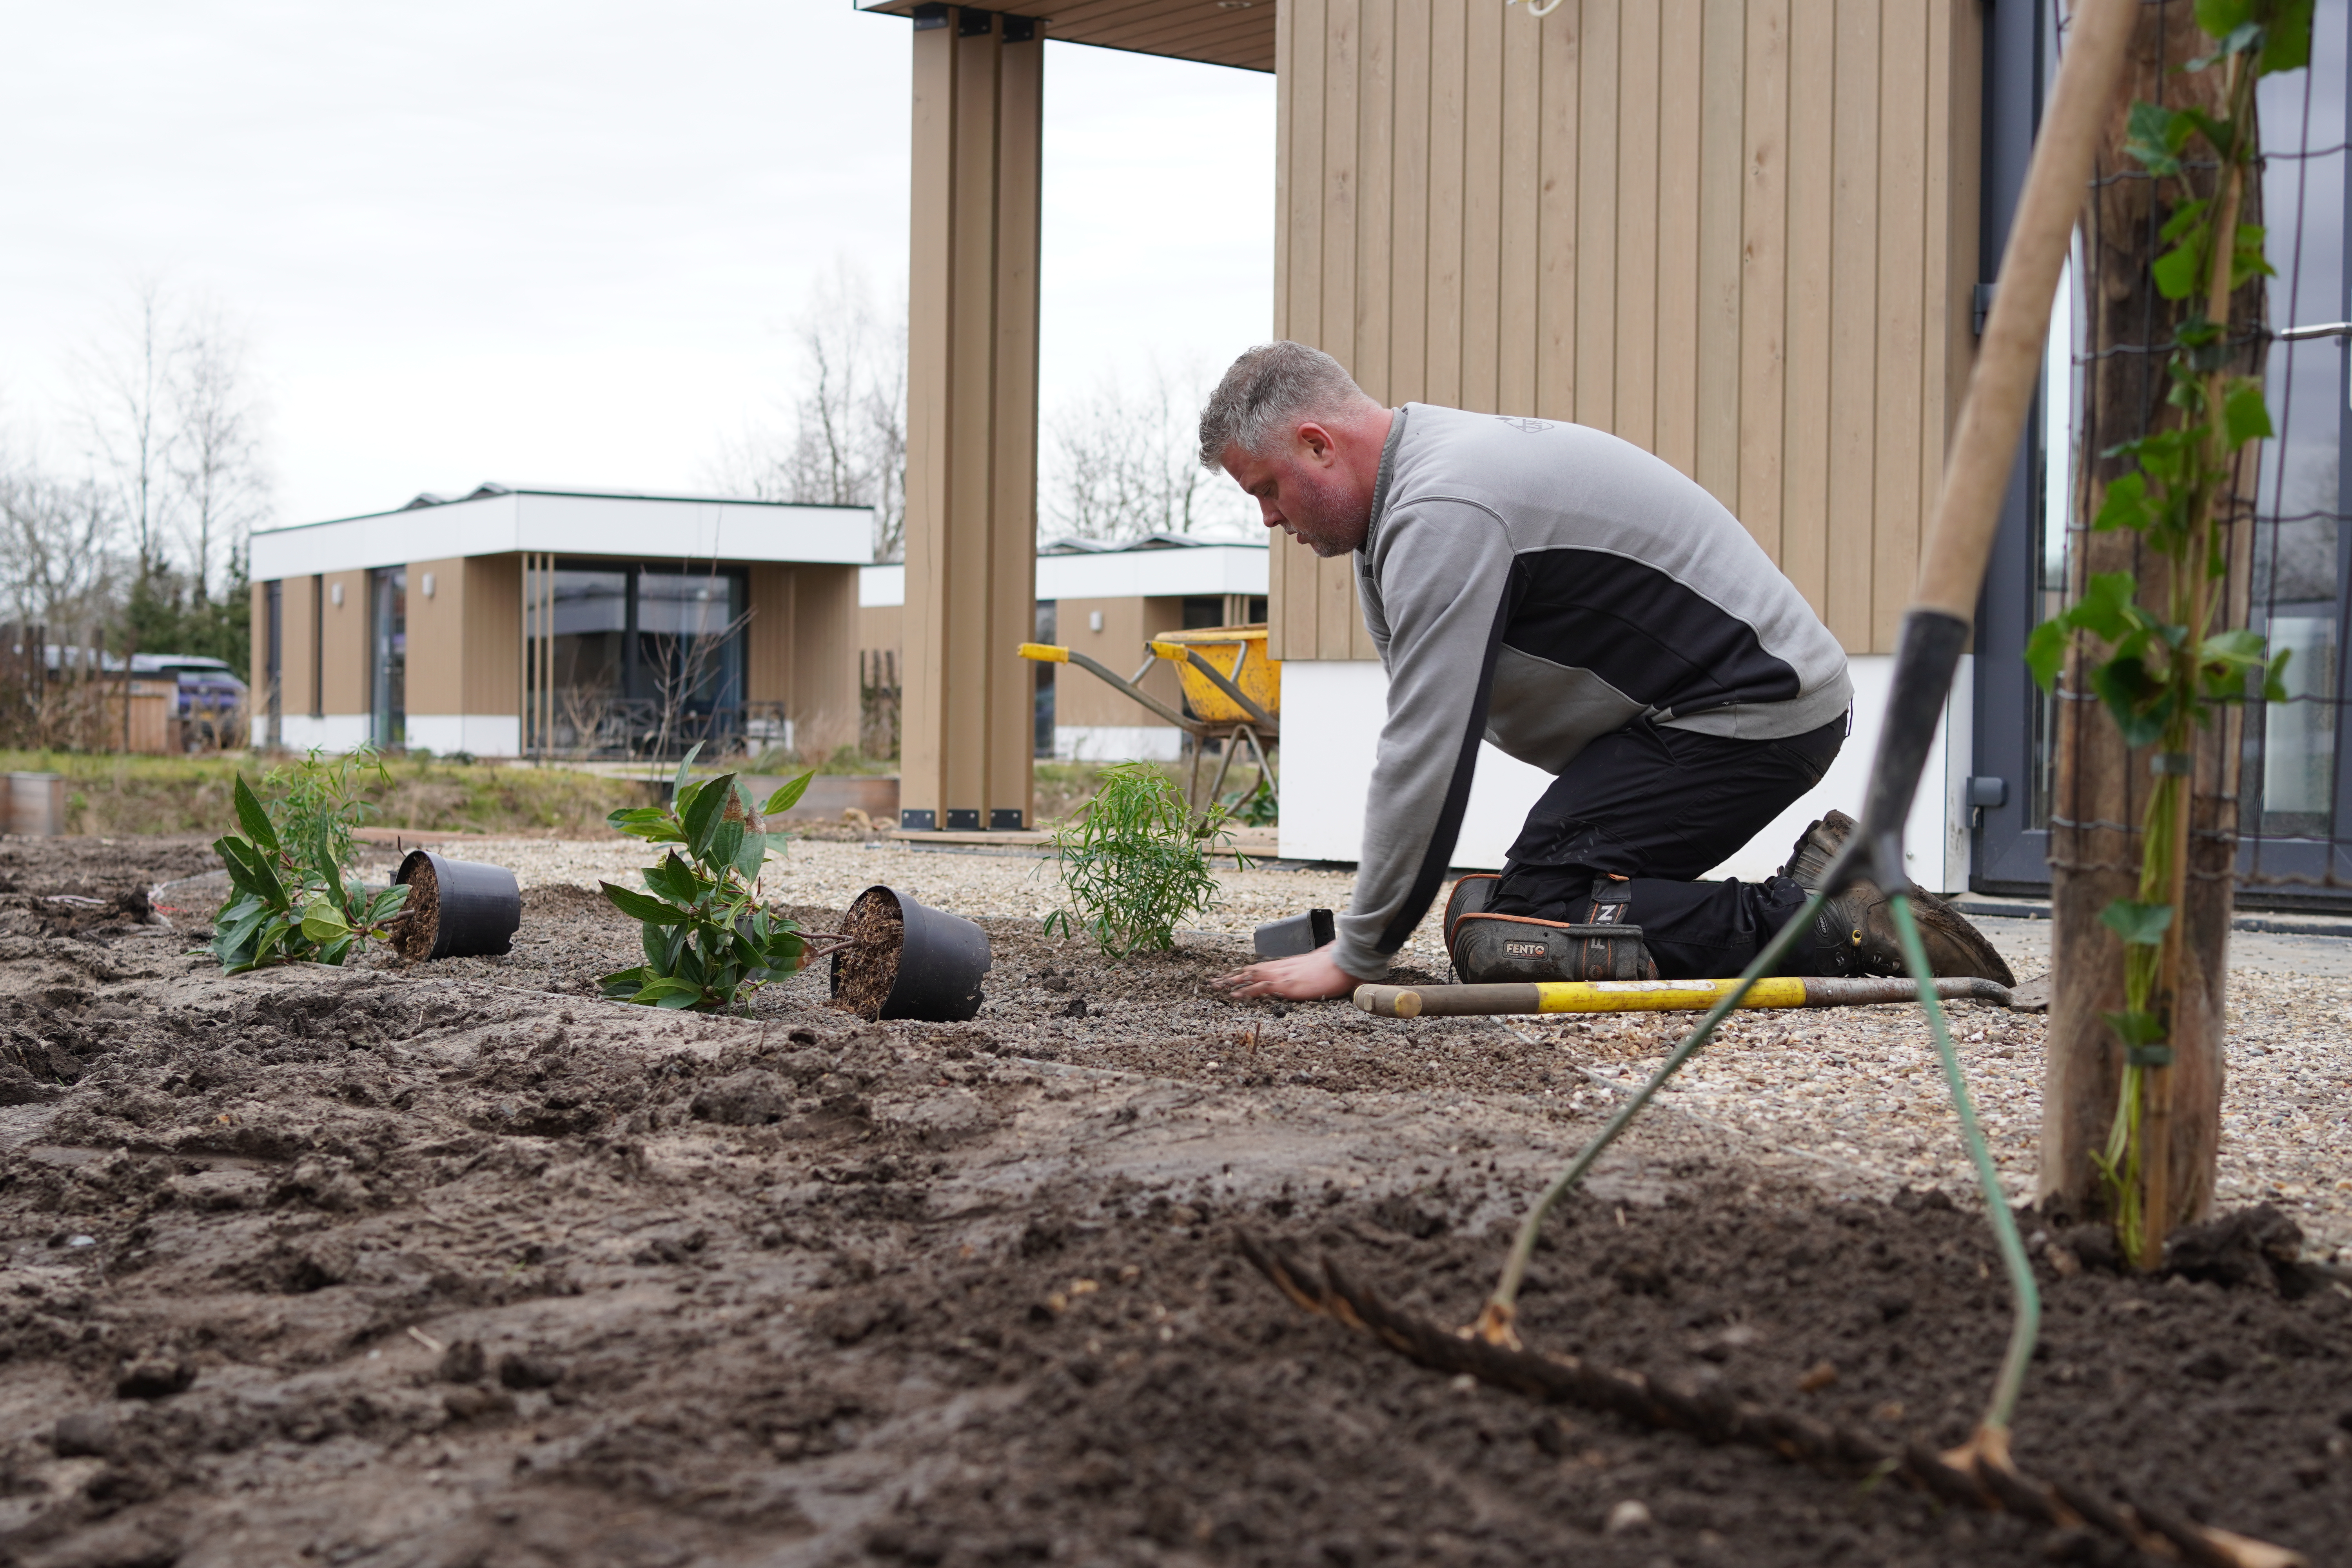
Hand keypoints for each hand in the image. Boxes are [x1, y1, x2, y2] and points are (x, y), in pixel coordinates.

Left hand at [1214, 946, 1367, 1000]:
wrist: (1345, 962)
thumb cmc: (1337, 965)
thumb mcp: (1319, 967)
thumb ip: (1312, 970)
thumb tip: (1314, 974)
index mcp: (1289, 964)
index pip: (1261, 967)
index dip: (1245, 972)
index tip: (1232, 975)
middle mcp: (1282, 967)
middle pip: (1250, 970)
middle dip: (1231, 976)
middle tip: (1213, 981)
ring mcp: (1283, 975)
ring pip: (1250, 976)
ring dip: (1231, 982)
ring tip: (1215, 987)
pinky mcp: (1287, 984)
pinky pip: (1261, 988)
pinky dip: (1245, 991)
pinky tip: (1234, 995)